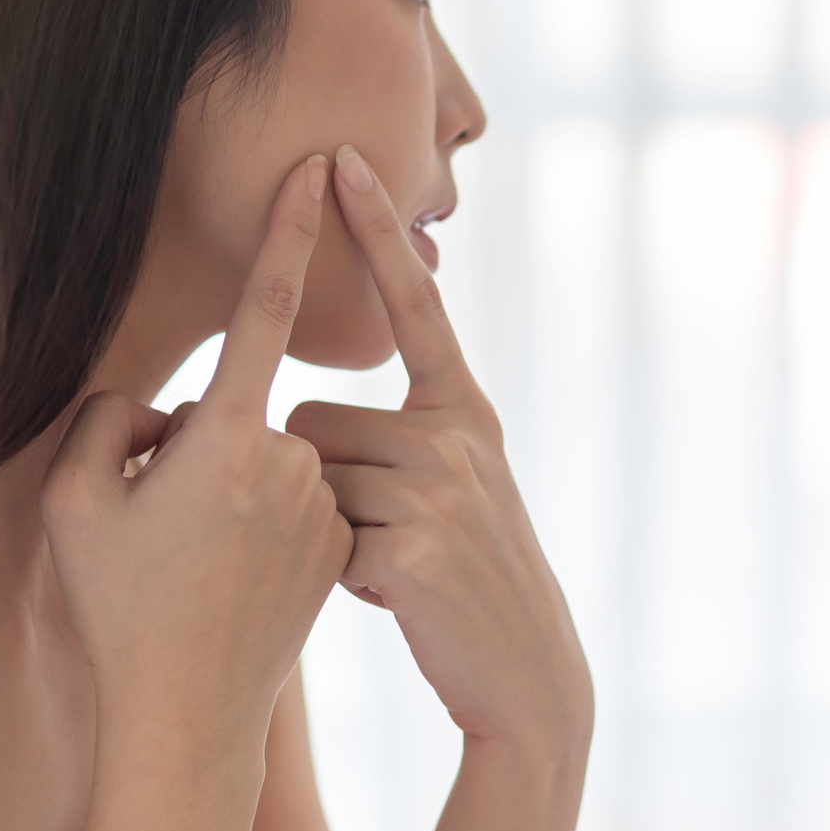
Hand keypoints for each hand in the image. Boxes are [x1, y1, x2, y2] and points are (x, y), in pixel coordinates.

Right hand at [41, 154, 352, 742]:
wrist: (187, 714)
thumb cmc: (119, 606)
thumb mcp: (75, 502)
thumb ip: (105, 419)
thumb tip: (160, 406)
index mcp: (224, 437)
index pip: (262, 309)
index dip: (289, 232)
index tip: (318, 170)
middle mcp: (288, 459)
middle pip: (237, 410)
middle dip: (198, 445)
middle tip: (160, 525)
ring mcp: (321, 504)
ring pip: (268, 460)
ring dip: (231, 488)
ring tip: (197, 563)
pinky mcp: (340, 542)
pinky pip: (296, 502)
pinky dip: (264, 524)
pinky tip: (234, 581)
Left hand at [287, 145, 592, 757]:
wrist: (528, 670)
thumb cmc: (467, 573)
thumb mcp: (458, 482)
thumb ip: (405, 432)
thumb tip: (302, 413)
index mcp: (465, 409)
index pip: (414, 303)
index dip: (375, 230)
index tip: (340, 160)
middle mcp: (456, 435)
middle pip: (314, 419)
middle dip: (319, 478)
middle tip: (383, 531)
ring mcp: (437, 489)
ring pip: (308, 478)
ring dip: (324, 528)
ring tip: (391, 562)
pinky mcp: (409, 546)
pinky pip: (318, 538)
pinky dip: (338, 575)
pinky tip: (395, 594)